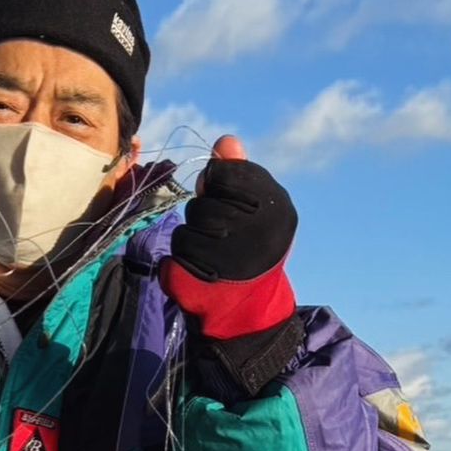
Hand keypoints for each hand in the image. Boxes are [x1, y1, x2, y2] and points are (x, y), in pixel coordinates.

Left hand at [160, 136, 297, 339]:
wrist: (250, 308)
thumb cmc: (253, 250)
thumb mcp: (256, 208)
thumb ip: (239, 173)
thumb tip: (225, 141)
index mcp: (275, 207)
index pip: (222, 173)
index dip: (216, 186)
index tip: (227, 203)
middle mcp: (254, 231)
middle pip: (201, 202)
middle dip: (204, 215)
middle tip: (222, 237)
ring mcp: (227, 257)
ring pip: (185, 228)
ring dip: (191, 239)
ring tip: (213, 255)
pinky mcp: (201, 279)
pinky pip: (175, 254)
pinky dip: (181, 261)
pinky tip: (200, 271)